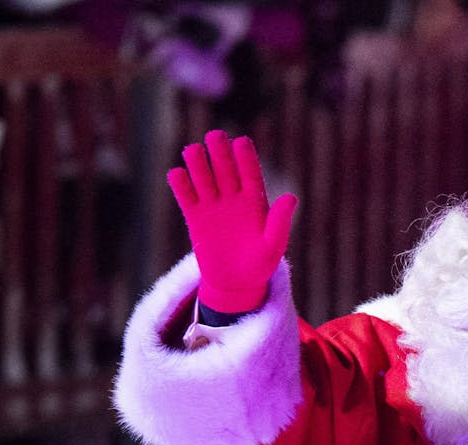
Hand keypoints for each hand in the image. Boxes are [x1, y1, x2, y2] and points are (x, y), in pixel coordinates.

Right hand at [168, 131, 297, 313]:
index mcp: (255, 200)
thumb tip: (291, 198)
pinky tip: (176, 174)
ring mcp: (213, 206)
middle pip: (225, 169)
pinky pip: (186, 197)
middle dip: (220, 152)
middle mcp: (233, 197)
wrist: (236, 284)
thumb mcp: (274, 247)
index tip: (241, 142)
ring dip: (198, 164)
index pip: (250, 173)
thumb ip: (280, 223)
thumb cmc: (260, 265)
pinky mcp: (195, 218)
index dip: (246, 157)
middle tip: (215, 136)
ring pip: (203, 178)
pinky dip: (181, 186)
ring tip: (193, 151)